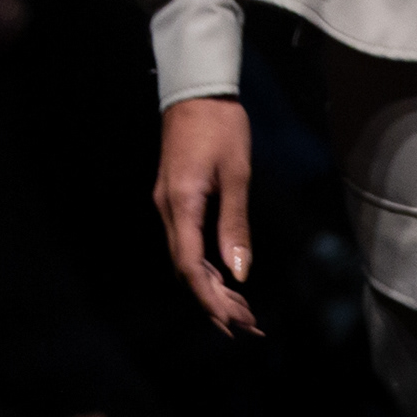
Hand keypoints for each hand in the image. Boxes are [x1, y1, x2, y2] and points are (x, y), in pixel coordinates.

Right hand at [154, 97, 257, 336]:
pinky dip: (205, 267)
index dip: (210, 298)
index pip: (189, 265)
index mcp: (181, 204)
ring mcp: (167, 204)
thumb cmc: (220, 127)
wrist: (196, 90)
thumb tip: (240, 272)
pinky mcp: (174, 199)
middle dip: (215, 302)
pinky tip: (225, 279)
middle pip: (185, 269)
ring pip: (185, 259)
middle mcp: (167, 209)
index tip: (234, 321)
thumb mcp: (236, 173)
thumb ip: (235, 223)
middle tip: (249, 325)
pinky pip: (186, 243)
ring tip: (242, 311)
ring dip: (211, 287)